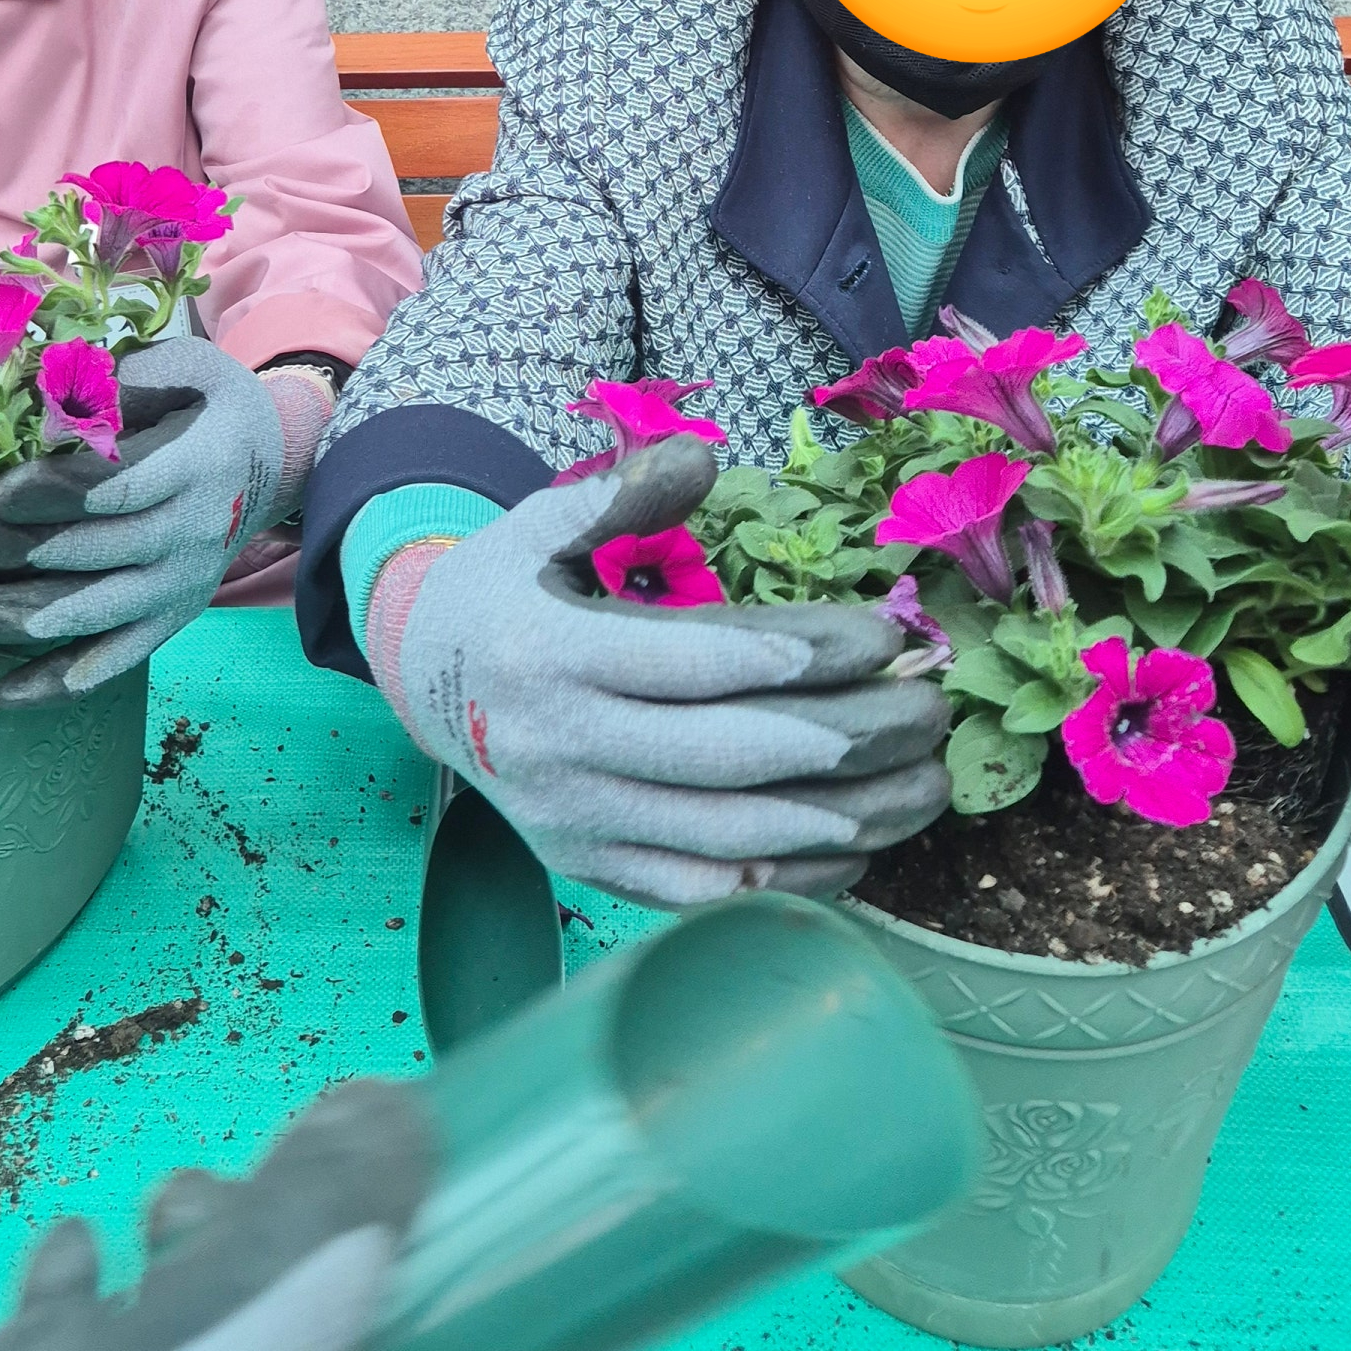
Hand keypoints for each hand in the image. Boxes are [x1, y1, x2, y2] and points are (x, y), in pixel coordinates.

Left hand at [0, 338, 286, 703]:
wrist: (271, 466)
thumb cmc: (208, 407)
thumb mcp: (187, 368)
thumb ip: (126, 376)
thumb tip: (52, 390)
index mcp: (196, 464)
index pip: (121, 489)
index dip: (56, 494)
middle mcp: (192, 532)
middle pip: (95, 553)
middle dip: (11, 552)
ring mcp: (181, 584)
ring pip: (95, 614)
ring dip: (19, 618)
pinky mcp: (171, 619)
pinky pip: (114, 661)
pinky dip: (60, 683)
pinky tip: (4, 693)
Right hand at [392, 438, 949, 907]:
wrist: (420, 684)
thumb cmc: (503, 591)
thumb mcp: (541, 522)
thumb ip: (624, 489)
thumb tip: (706, 457)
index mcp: (547, 655)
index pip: (696, 664)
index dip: (801, 654)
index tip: (887, 640)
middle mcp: (556, 749)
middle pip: (729, 757)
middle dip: (848, 738)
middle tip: (929, 711)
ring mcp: (571, 821)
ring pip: (729, 839)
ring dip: (842, 818)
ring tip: (925, 786)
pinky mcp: (585, 867)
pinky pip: (701, 892)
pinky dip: (787, 878)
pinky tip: (856, 846)